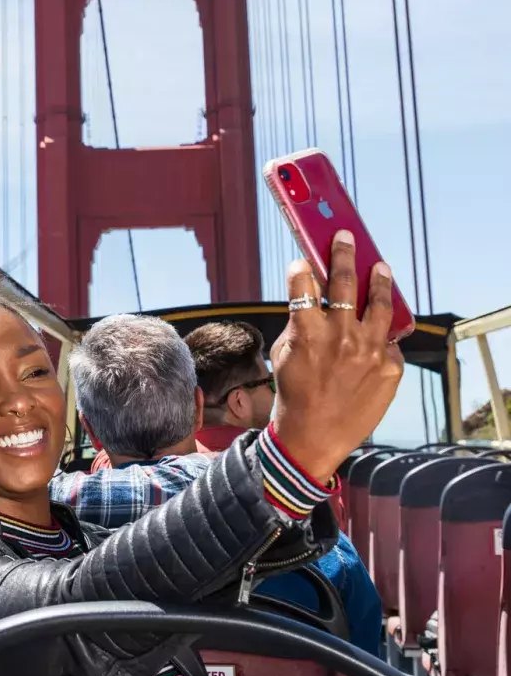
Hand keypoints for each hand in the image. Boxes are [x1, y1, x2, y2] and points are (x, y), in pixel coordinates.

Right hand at [270, 231, 403, 484]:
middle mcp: (340, 336)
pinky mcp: (390, 367)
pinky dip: (381, 334)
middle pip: (345, 281)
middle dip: (344, 254)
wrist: (315, 437)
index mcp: (307, 331)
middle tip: (346, 238)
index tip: (303, 261)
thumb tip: (313, 298)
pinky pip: (388, 341)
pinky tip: (379, 330)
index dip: (301, 268)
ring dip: (379, 280)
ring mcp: (369, 351)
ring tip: (380, 267)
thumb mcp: (284, 353)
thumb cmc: (294, 393)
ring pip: (380, 304)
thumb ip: (299, 324)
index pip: (303, 283)